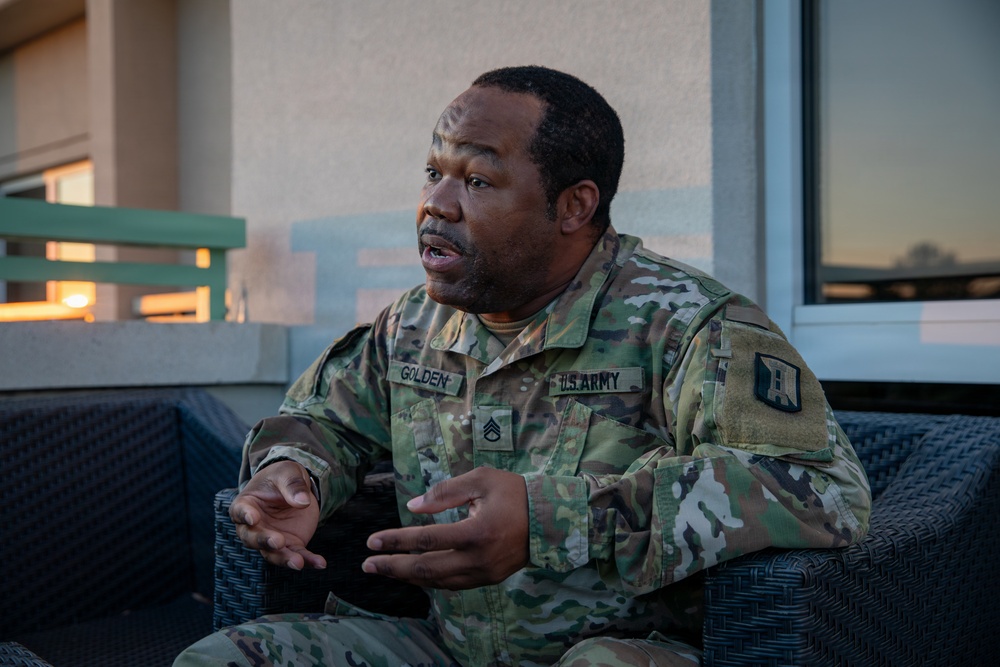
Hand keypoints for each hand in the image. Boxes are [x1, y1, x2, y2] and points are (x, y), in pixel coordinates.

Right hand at [229, 459, 325, 569]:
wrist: (294, 487)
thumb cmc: (283, 477)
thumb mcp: (288, 472)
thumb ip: (292, 485)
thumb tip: (303, 502)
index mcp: (246, 504)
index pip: (240, 511)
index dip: (244, 515)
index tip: (252, 518)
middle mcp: (254, 526)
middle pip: (253, 538)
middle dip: (264, 541)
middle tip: (277, 542)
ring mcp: (271, 538)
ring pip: (273, 553)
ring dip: (285, 559)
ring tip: (298, 563)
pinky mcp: (290, 544)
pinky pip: (298, 555)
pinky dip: (308, 560)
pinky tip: (320, 563)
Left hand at [362, 466, 528, 589]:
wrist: (551, 518)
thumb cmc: (514, 492)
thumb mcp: (480, 480)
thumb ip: (444, 492)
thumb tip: (412, 507)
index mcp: (476, 532)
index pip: (426, 540)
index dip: (396, 541)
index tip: (372, 541)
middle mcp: (478, 559)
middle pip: (425, 568)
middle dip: (393, 567)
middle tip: (368, 564)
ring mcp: (484, 573)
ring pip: (437, 581)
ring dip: (407, 576)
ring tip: (384, 569)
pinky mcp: (488, 579)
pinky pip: (452, 584)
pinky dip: (429, 580)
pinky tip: (413, 574)